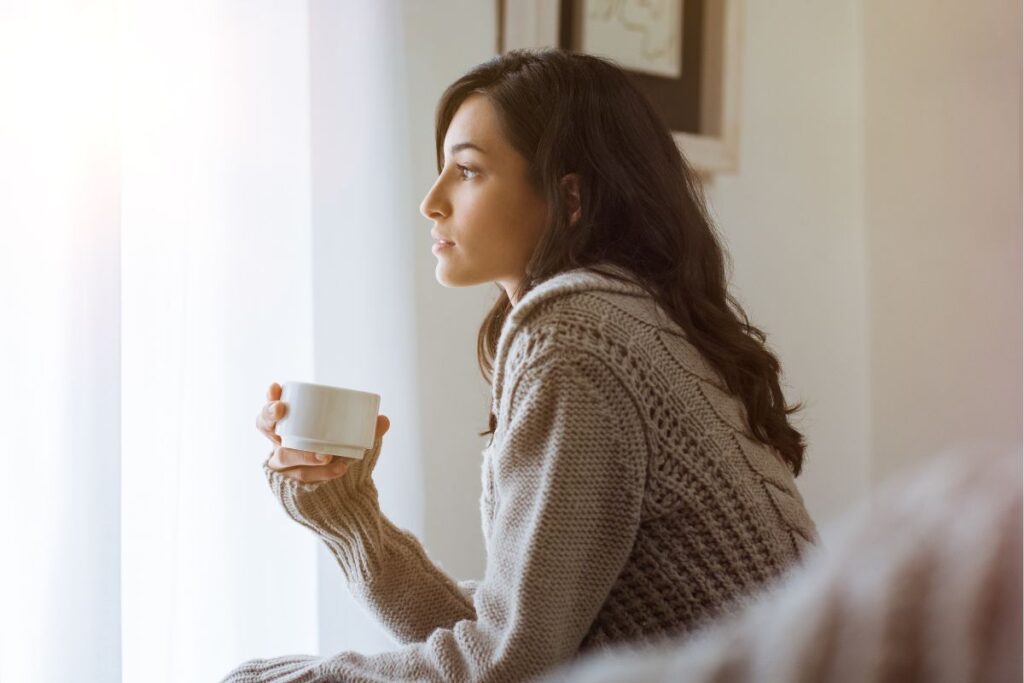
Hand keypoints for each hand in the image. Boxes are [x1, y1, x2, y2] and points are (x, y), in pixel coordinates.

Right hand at [256, 381, 390, 483]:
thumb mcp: (351, 442)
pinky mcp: (289, 486)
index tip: (275, 387)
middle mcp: (281, 444)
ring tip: (327, 456)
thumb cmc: (339, 459)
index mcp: (291, 428)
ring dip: (305, 453)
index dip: (269, 398)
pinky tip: (338, 469)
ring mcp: (283, 466)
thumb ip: (366, 431)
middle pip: (265, 427)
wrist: (340, 498)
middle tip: (282, 409)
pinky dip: (321, 474)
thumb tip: (384, 420)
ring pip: (285, 456)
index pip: (271, 411)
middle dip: (270, 416)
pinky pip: (300, 478)